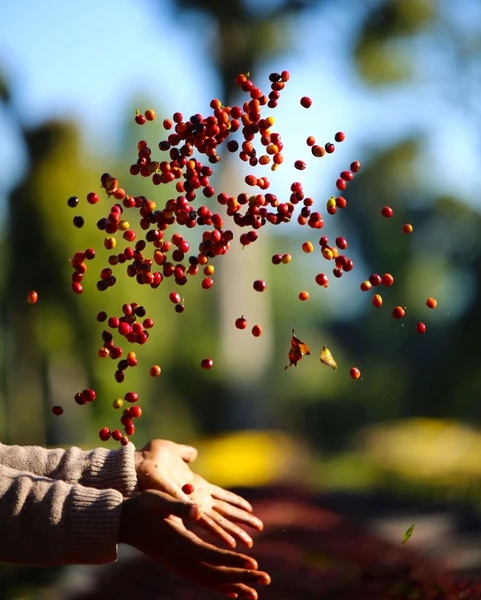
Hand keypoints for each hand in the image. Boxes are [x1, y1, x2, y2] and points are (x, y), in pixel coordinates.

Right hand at [119, 490, 269, 599]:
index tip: (254, 563)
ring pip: (211, 581)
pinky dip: (219, 586)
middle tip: (266, 579)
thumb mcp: (159, 500)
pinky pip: (202, 580)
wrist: (123, 523)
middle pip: (216, 574)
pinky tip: (233, 592)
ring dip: (234, 585)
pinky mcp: (178, 565)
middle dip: (242, 577)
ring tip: (255, 594)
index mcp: (180, 543)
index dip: (233, 560)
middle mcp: (181, 560)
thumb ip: (179, 505)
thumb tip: (198, 511)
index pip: (211, 556)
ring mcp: (179, 566)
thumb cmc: (142, 507)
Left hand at [134, 439, 262, 548]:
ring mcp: (191, 504)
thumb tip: (194, 452)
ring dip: (234, 532)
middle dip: (242, 521)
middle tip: (259, 529)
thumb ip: (185, 453)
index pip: (222, 496)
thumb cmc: (152, 458)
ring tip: (248, 543)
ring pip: (219, 521)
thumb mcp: (174, 451)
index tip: (251, 510)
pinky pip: (205, 523)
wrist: (136, 465)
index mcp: (196, 484)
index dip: (236, 502)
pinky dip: (219, 533)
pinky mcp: (184, 507)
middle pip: (225, 511)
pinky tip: (229, 543)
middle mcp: (196, 497)